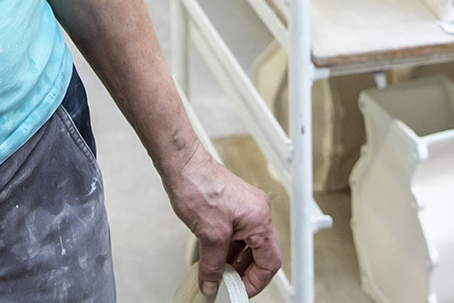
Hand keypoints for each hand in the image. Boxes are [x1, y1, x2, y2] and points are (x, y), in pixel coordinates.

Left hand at [166, 147, 279, 296]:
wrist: (183, 163)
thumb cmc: (199, 186)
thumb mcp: (209, 234)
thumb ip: (213, 264)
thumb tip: (212, 284)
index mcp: (260, 220)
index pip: (270, 262)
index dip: (256, 282)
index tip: (240, 292)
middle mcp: (258, 212)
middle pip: (262, 254)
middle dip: (245, 272)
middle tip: (229, 285)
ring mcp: (247, 207)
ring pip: (249, 244)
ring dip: (236, 261)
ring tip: (219, 272)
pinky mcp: (234, 205)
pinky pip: (239, 234)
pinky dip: (229, 248)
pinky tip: (215, 256)